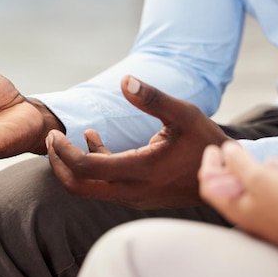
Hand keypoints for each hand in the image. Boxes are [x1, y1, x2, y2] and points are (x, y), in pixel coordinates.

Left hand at [45, 75, 228, 208]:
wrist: (227, 177)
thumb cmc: (207, 143)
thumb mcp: (184, 114)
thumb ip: (153, 98)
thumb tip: (125, 79)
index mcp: (140, 171)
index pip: (86, 168)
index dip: (63, 151)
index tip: (54, 133)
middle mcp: (132, 190)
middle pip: (79, 187)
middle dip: (59, 163)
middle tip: (50, 137)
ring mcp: (134, 196)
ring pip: (90, 189)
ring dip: (74, 165)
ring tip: (66, 136)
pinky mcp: (138, 195)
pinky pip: (105, 186)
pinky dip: (94, 165)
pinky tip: (95, 138)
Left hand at [199, 142, 277, 258]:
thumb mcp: (259, 178)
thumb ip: (239, 164)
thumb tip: (226, 150)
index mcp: (233, 207)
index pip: (209, 185)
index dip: (209, 164)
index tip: (214, 148)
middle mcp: (243, 214)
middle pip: (224, 188)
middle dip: (223, 167)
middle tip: (227, 151)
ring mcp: (260, 217)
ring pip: (241, 191)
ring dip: (239, 172)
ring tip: (244, 157)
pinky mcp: (276, 217)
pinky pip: (257, 195)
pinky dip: (255, 180)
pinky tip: (265, 173)